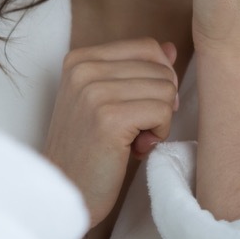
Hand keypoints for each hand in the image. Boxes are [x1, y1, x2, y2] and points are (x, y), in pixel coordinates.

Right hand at [41, 39, 178, 226]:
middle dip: (160, 100)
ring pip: (165, 89)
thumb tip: (170, 48)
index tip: (146, 104)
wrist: (69, 191)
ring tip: (133, 138)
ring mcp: (94, 92)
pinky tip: (137, 148)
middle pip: (160, 68)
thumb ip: (136, 71)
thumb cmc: (89, 148)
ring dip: (160, 119)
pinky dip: (159, 133)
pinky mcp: (109, 118)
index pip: (146, 47)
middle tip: (137, 127)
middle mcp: (84, 69)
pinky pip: (163, 111)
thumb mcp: (107, 99)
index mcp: (80, 59)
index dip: (160, 76)